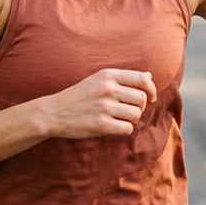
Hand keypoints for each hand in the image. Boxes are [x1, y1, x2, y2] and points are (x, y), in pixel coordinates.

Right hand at [42, 69, 156, 139]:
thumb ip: (123, 78)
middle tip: (129, 111)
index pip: (143, 80)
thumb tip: (149, 76)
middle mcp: (107, 89)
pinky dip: (123, 130)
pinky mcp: (100, 124)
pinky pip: (127, 129)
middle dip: (140, 107)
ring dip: (130, 119)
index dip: (151, 89)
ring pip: (136, 115)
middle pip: (142, 99)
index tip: (151, 97)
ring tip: (118, 118)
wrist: (54, 112)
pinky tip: (113, 126)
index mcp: (108, 75)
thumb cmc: (79, 96)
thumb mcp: (98, 79)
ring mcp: (104, 107)